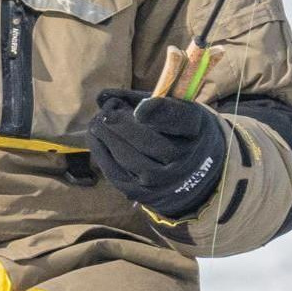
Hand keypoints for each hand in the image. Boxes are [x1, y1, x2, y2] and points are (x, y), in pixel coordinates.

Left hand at [87, 90, 226, 217]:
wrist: (195, 176)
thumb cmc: (178, 132)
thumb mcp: (174, 109)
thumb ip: (142, 98)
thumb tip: (102, 97)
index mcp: (195, 130)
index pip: (178, 120)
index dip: (158, 113)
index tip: (140, 108)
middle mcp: (182, 159)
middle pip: (149, 141)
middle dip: (121, 125)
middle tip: (105, 113)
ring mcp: (162, 180)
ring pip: (128, 158)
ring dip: (107, 137)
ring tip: (97, 123)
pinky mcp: (142, 193)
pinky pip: (115, 172)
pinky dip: (101, 152)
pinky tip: (95, 138)